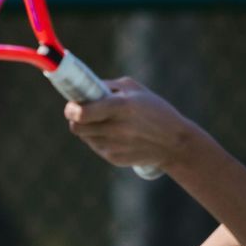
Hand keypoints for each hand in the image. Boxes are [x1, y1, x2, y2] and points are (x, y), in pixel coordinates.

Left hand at [62, 77, 193, 172]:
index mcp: (121, 107)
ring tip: (105, 122)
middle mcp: (116, 129)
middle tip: (82, 112)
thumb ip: (108, 86)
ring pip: (85, 137)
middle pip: (76, 127)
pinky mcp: (114, 159)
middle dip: (75, 118)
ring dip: (88, 129)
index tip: (72, 104)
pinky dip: (99, 139)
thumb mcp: (135, 89)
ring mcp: (114, 146)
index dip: (71, 108)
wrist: (174, 143)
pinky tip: (116, 135)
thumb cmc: (154, 110)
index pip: (81, 112)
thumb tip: (84, 88)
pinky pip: (96, 147)